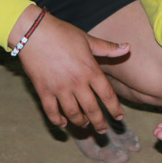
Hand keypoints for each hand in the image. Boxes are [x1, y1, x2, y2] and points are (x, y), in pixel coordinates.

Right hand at [14, 10, 128, 131]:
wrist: (33, 33)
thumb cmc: (62, 33)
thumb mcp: (87, 39)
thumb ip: (108, 48)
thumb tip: (128, 47)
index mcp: (90, 70)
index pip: (107, 95)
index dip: (114, 108)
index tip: (119, 117)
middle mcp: (77, 83)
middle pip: (92, 109)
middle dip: (99, 122)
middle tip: (103, 130)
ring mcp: (59, 89)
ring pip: (73, 114)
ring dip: (80, 122)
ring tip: (85, 125)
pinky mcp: (43, 91)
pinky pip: (51, 112)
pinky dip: (57, 120)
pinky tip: (63, 123)